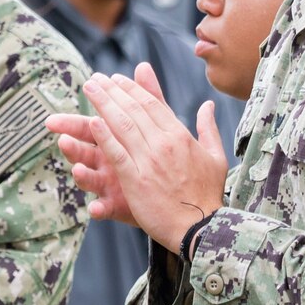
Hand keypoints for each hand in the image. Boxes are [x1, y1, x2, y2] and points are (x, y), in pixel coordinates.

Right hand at [46, 63, 167, 227]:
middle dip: (73, 140)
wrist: (176, 198)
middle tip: (56, 129)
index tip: (84, 91)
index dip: (88, 113)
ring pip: (90, 178)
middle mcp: (107, 162)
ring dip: (81, 173)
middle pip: (85, 149)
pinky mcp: (118, 207)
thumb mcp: (155, 128)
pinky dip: (99, 208)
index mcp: (114, 142)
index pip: (95, 124)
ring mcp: (110, 185)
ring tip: (76, 169)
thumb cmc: (159, 160)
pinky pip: (106, 208)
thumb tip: (142, 66)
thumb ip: (148, 100)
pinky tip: (95, 209)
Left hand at [81, 72, 225, 248]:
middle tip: (96, 79)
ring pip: (123, 125)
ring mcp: (149, 161)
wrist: (201, 226)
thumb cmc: (208, 193)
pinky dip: (105, 136)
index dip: (133, 89)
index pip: (153, 104)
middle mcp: (164, 143)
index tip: (117, 79)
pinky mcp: (136, 180)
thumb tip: (208, 105)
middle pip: (134, 109)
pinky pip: (117, 153)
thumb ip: (208, 128)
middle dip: (113, 91)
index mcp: (181, 136)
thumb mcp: (215, 156)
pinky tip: (93, 121)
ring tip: (89, 89)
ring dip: (104, 104)